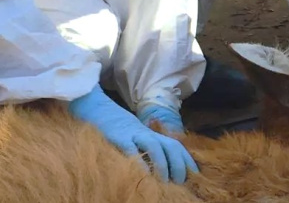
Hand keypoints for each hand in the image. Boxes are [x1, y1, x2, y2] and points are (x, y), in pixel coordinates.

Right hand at [68, 85, 197, 182]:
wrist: (95, 107)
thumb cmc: (115, 126)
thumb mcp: (135, 135)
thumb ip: (147, 147)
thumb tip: (159, 167)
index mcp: (153, 134)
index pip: (176, 145)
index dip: (187, 160)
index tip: (193, 174)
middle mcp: (147, 133)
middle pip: (171, 146)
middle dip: (179, 165)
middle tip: (180, 182)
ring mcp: (133, 134)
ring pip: (155, 146)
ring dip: (163, 164)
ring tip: (165, 181)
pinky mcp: (119, 137)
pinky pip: (131, 150)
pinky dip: (139, 162)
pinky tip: (143, 175)